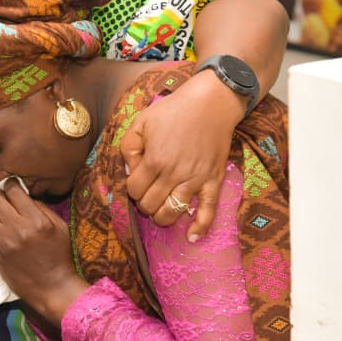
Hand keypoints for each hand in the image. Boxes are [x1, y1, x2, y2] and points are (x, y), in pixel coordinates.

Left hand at [0, 179, 87, 325]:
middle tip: (5, 199)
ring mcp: (3, 242)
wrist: (52, 287)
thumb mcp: (60, 227)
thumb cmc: (59, 256)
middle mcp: (17, 229)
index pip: (13, 191)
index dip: (12, 185)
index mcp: (36, 221)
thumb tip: (23, 196)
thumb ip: (41, 208)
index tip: (13, 186)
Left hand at [119, 70, 242, 241]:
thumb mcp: (140, 122)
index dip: (132, 189)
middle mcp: (174, 174)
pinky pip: (208, 210)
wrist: (210, 103)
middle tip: (148, 193)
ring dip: (162, 216)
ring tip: (160, 209)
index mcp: (154, 160)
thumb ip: (128, 148)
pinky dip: (200, 227)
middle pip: (151, 205)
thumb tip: (129, 173)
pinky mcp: (213, 181)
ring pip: (173, 212)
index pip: (134, 190)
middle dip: (144, 203)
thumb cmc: (172, 111)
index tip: (137, 180)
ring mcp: (195, 179)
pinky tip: (191, 237)